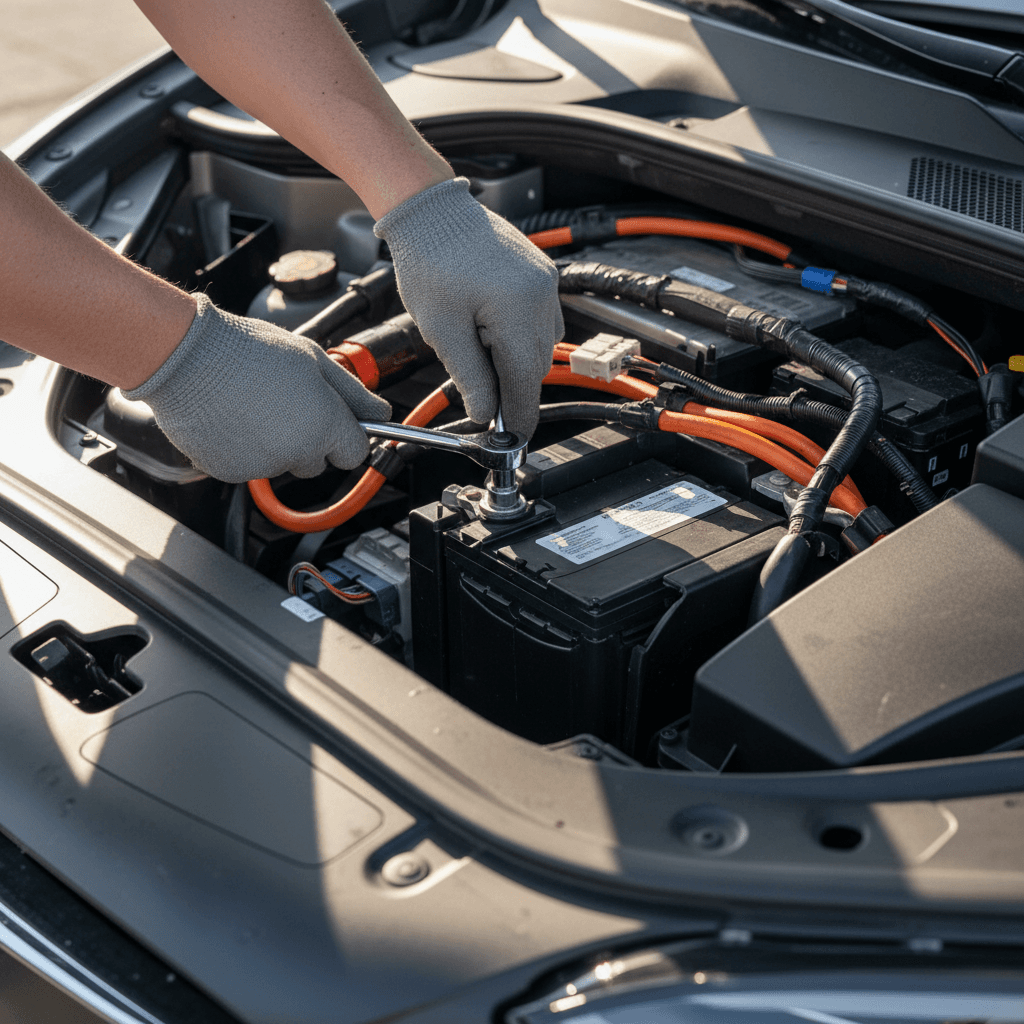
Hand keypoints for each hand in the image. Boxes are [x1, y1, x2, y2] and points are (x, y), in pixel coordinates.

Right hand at [124, 294, 390, 482]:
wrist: (186, 357)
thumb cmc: (249, 351)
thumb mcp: (314, 360)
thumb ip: (354, 394)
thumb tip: (383, 414)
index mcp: (324, 426)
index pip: (354, 453)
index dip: (347, 435)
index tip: (335, 421)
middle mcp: (296, 454)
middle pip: (318, 462)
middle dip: (310, 440)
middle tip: (286, 402)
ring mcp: (262, 467)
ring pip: (281, 464)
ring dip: (275, 443)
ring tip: (253, 404)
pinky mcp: (230, 473)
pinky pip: (248, 467)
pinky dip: (244, 450)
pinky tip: (232, 417)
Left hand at [374, 177, 562, 437]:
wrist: (430, 210)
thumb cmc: (429, 261)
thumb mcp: (442, 330)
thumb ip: (469, 376)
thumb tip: (484, 413)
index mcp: (517, 310)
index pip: (524, 380)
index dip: (518, 415)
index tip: (514, 438)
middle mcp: (540, 295)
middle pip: (536, 365)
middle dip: (514, 389)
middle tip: (489, 407)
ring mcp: (544, 282)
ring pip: (541, 344)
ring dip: (517, 362)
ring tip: (481, 358)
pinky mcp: (540, 274)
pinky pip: (541, 320)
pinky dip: (521, 338)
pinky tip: (492, 334)